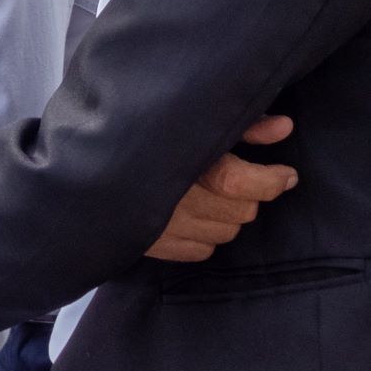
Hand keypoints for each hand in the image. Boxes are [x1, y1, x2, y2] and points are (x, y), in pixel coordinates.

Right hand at [146, 115, 298, 263]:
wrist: (84, 162)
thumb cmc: (146, 133)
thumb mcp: (199, 120)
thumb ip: (242, 125)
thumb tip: (285, 128)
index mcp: (188, 162)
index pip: (244, 182)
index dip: (273, 180)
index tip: (286, 174)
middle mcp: (177, 198)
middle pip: (242, 211)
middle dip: (249, 195)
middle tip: (242, 180)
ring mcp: (164, 225)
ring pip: (225, 233)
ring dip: (228, 217)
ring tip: (215, 198)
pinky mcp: (151, 244)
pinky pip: (200, 251)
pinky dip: (204, 237)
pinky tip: (194, 217)